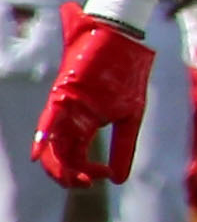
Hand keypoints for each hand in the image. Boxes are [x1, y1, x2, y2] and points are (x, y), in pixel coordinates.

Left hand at [32, 5, 154, 188]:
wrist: (124, 36)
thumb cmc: (128, 71)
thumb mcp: (131, 115)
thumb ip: (123, 146)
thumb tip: (120, 180)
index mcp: (85, 123)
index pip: (76, 156)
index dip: (85, 173)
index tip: (103, 177)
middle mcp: (70, 117)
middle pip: (60, 155)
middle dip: (69, 176)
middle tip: (86, 184)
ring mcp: (66, 105)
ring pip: (54, 144)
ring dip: (61, 166)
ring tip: (79, 179)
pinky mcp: (65, 90)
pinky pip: (50, 118)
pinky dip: (44, 136)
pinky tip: (39, 154)